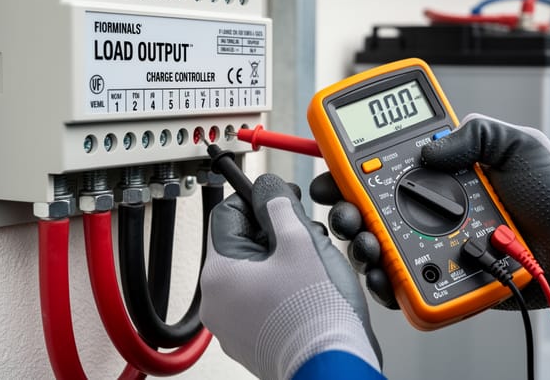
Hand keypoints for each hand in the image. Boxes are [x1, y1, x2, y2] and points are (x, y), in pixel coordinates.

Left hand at [200, 174, 381, 379]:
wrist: (332, 367)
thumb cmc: (315, 314)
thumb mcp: (301, 242)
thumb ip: (280, 206)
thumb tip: (268, 188)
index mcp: (220, 272)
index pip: (228, 213)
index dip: (257, 199)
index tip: (281, 197)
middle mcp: (217, 301)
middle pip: (242, 244)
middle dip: (276, 234)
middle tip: (307, 238)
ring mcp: (233, 325)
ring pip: (255, 273)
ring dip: (282, 262)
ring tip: (311, 271)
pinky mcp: (252, 341)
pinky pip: (262, 302)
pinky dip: (283, 291)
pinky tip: (308, 294)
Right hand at [314, 114, 549, 317]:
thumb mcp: (516, 143)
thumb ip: (473, 132)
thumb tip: (427, 148)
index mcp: (442, 176)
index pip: (385, 169)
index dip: (352, 170)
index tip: (333, 171)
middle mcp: (432, 211)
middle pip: (371, 211)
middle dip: (346, 211)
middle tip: (345, 212)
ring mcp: (436, 245)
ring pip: (380, 248)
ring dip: (361, 245)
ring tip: (366, 243)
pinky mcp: (446, 279)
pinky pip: (406, 284)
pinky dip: (387, 282)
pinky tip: (383, 275)